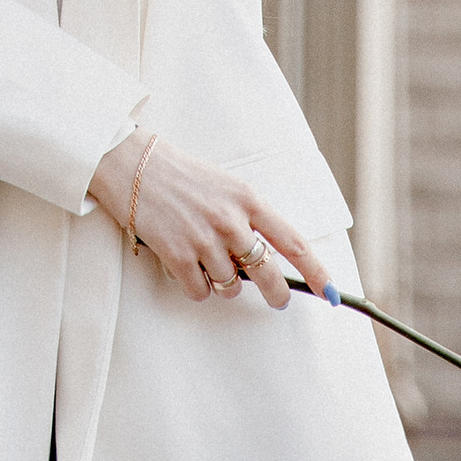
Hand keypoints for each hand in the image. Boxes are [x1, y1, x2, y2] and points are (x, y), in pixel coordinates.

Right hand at [86, 133, 327, 310]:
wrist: (131, 163)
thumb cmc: (180, 174)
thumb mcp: (224, 185)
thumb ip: (247, 218)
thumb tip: (265, 260)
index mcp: (247, 199)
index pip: (292, 242)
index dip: (315, 271)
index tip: (329, 292)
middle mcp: (231, 220)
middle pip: (268, 276)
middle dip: (276, 294)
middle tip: (275, 298)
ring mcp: (204, 239)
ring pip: (231, 287)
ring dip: (222, 282)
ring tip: (204, 258)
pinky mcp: (178, 255)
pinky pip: (200, 293)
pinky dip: (195, 286)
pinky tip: (184, 264)